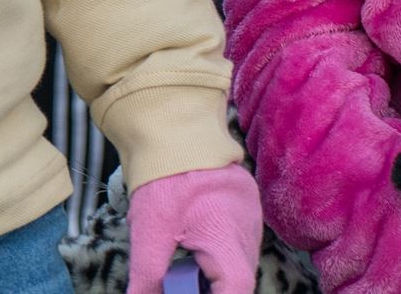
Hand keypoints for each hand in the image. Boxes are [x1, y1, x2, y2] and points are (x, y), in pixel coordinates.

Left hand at [126, 164, 261, 293]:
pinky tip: (196, 251)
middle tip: (180, 282)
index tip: (189, 292)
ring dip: (218, 274)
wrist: (173, 124)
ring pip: (240, 262)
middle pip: (240, 280)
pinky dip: (220, 255)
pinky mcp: (246, 205)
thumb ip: (148, 277)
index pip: (237, 290)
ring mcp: (251, 216)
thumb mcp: (149, 233)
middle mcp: (249, 230)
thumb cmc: (163, 177)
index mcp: (229, 239)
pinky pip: (239, 241)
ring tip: (187, 271)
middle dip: (214, 288)